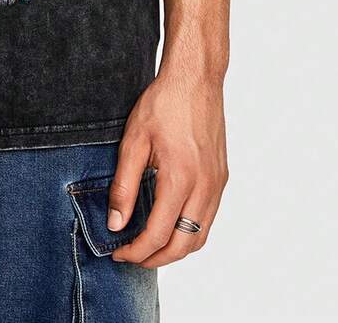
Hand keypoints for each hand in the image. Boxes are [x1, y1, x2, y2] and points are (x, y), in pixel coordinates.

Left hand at [109, 69, 228, 267]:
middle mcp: (204, 187)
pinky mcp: (221, 177)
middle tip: (132, 256)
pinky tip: (170, 224)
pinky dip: (189, 232)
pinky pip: (208, 218)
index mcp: (180, 179)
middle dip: (156, 258)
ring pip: (200, 236)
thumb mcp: (133, 141)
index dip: (136, 251)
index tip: (118, 252)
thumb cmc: (163, 104)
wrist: (196, 79)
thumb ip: (124, 185)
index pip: (158, 234)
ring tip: (149, 246)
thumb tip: (116, 223)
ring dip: (175, 249)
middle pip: (183, 245)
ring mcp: (217, 184)